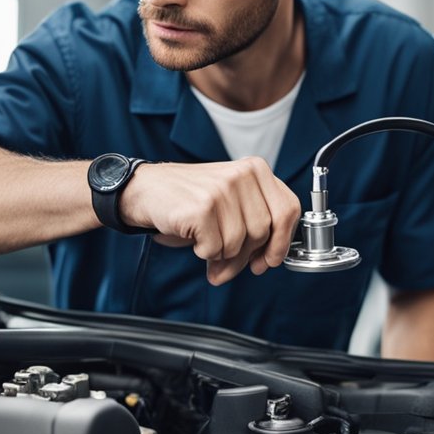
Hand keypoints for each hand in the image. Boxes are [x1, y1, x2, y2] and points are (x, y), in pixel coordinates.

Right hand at [117, 157, 301, 285]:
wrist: (145, 190)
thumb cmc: (189, 198)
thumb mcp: (231, 202)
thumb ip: (254, 226)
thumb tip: (264, 264)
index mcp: (256, 170)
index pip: (288, 210)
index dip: (282, 241)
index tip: (270, 260)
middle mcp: (242, 176)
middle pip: (264, 232)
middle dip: (246, 254)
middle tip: (226, 261)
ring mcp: (222, 190)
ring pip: (240, 243)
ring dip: (222, 254)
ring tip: (205, 242)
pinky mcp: (202, 208)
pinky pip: (215, 249)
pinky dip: (204, 252)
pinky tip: (193, 236)